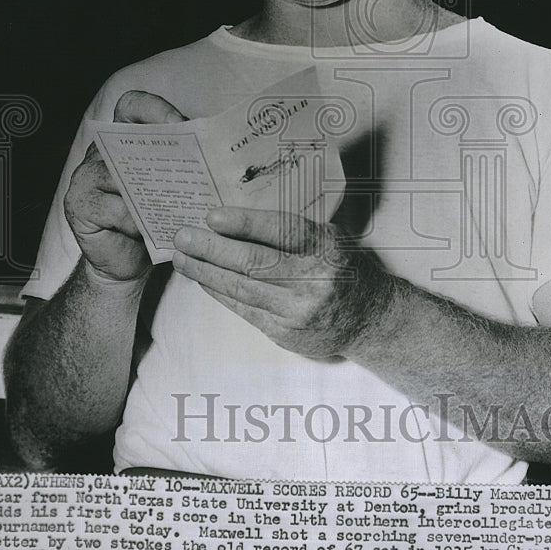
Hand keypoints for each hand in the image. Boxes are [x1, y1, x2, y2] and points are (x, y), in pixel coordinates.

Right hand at [64, 90, 185, 281]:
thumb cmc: (153, 223)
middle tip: (192, 163)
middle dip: (162, 149)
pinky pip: (114, 208)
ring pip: (119, 175)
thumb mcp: (169, 192)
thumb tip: (221, 158)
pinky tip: (152, 231)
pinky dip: (137, 221)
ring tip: (179, 205)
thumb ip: (181, 170)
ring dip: (152, 191)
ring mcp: (86, 178)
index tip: (182, 123)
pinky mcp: (80, 206)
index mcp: (123, 142)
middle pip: (127, 137)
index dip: (155, 108)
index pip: (132, 106)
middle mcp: (100, 154)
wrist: (126, 265)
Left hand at [172, 207, 391, 357]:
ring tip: (182, 258)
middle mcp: (314, 281)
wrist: (368, 318)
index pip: (283, 231)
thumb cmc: (341, 268)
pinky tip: (203, 280)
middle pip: (254, 262)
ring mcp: (298, 311)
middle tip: (183, 237)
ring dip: (206, 273)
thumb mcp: (328, 239)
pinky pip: (244, 309)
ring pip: (242, 288)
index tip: (211, 216)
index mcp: (327, 249)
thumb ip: (292, 230)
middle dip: (212, 249)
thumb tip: (236, 221)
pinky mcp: (285, 333)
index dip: (245, 223)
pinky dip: (220, 293)